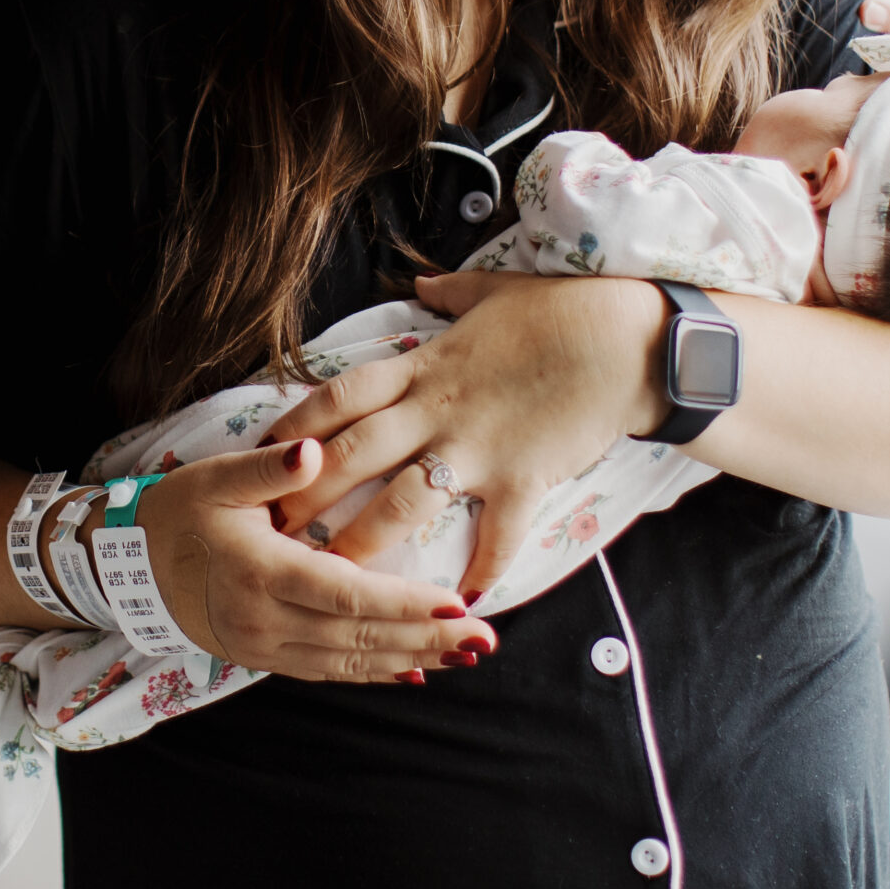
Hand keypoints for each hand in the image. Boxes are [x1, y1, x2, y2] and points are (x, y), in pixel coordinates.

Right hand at [123, 438, 493, 681]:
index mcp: (262, 571)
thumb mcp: (217, 478)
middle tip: (484, 640)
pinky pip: (328, 671)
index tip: (456, 602)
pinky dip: (373, 671)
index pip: (348, 594)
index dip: (405, 603)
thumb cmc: (179, 512)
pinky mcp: (264, 656)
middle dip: (427, 638)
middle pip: (360, 636)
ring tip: (465, 656)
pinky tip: (413, 669)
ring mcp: (265, 645)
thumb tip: (313, 447)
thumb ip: (270, 468)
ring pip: (350, 661)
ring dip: (410, 658)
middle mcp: (267, 619)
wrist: (128, 565)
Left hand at [264, 275, 667, 600]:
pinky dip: (478, 572)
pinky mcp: (523, 479)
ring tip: (332, 579)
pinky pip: (494, 536)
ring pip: (403, 503)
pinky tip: (460, 604)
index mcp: (424, 366)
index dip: (296, 423)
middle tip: (269, 530)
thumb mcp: (495, 291)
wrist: (627, 341)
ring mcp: (479, 449)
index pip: (341, 395)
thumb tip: (423, 284)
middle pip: (354, 455)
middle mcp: (439, 410)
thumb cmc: (561, 311)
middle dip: (307, 495)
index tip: (262, 451)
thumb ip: (450, 294)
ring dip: (365, 543)